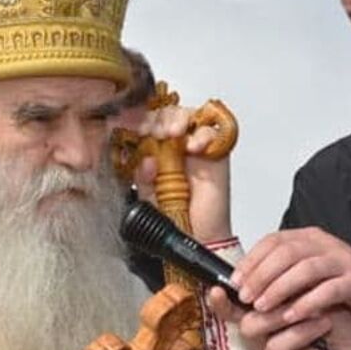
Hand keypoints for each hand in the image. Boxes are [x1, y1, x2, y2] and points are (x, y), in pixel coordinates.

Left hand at [137, 105, 231, 241]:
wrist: (196, 235)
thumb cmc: (172, 217)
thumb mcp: (147, 196)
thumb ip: (142, 177)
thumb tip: (146, 161)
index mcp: (152, 151)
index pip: (145, 123)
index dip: (139, 122)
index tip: (135, 129)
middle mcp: (172, 146)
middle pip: (165, 114)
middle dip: (158, 118)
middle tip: (154, 131)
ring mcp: (194, 147)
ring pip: (187, 115)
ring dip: (177, 119)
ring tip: (173, 134)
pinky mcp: (216, 152)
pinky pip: (212, 131)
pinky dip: (202, 134)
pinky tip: (194, 147)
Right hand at [217, 291, 350, 349]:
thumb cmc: (339, 318)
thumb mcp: (312, 292)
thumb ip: (287, 283)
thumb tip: (270, 263)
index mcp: (265, 317)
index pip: (233, 310)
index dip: (221, 303)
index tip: (218, 290)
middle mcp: (264, 341)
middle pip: (247, 325)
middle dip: (274, 310)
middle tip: (299, 298)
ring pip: (268, 343)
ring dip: (297, 326)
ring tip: (323, 318)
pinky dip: (310, 342)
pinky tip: (326, 336)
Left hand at [236, 227, 350, 323]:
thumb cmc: (342, 282)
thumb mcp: (308, 272)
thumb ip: (281, 273)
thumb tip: (244, 284)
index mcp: (308, 238)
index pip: (273, 241)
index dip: (251, 260)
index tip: (234, 281)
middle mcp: (324, 244)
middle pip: (285, 253)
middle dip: (260, 276)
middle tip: (245, 297)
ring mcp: (342, 260)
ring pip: (305, 269)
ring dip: (279, 289)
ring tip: (262, 307)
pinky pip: (329, 290)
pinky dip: (308, 303)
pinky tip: (292, 316)